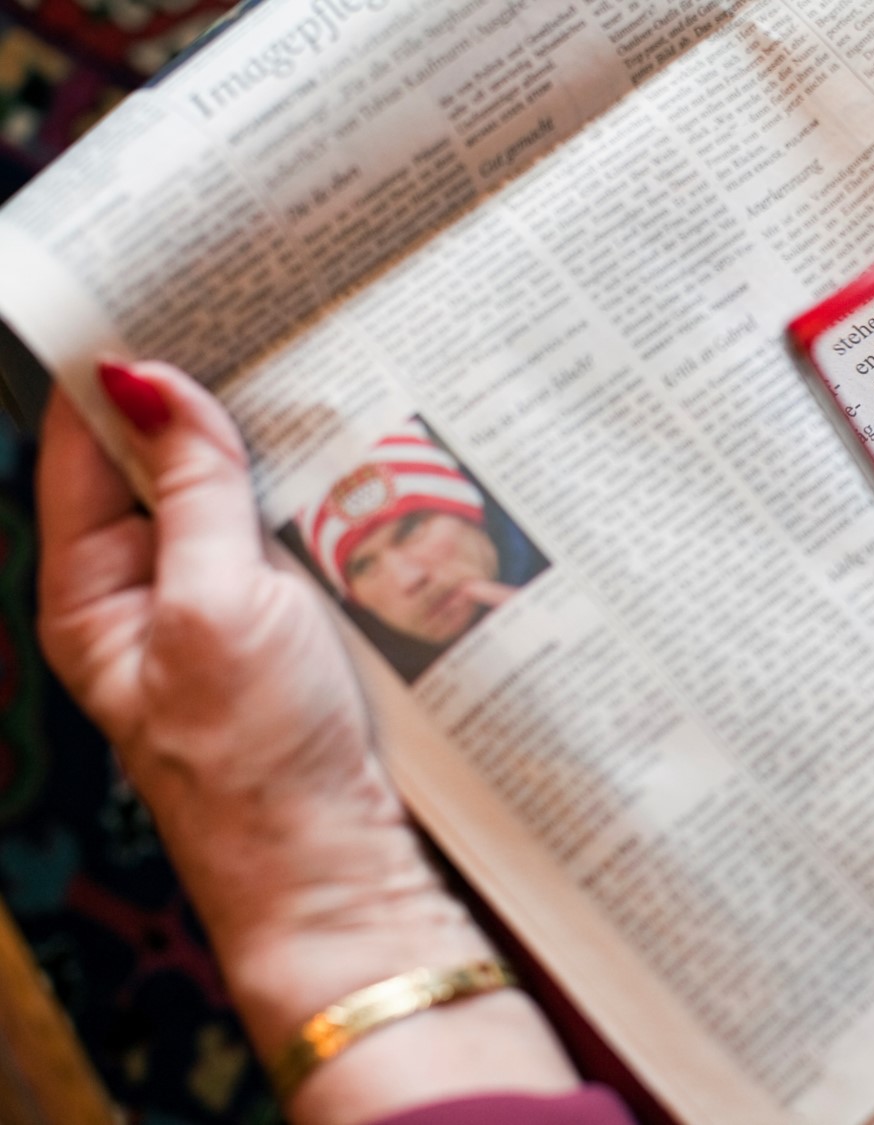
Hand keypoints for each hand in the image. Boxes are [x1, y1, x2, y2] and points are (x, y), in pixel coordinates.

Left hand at [37, 362, 573, 1118]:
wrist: (338, 867)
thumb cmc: (259, 753)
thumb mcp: (218, 604)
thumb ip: (189, 491)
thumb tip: (143, 379)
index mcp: (90, 593)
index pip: (78, 447)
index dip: (113, 370)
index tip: (166, 288)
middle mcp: (142, 596)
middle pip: (152, 466)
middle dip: (199, 397)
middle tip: (259, 317)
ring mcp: (213, 614)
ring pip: (222, 499)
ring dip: (259, 447)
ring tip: (308, 376)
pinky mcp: (276, 633)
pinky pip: (275, 540)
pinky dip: (302, 497)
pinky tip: (346, 463)